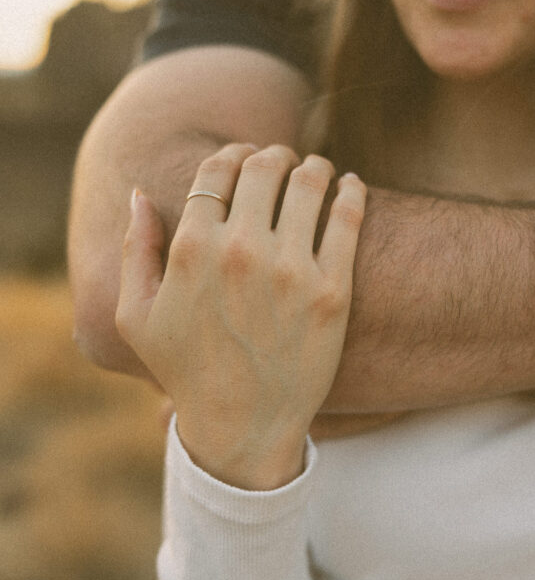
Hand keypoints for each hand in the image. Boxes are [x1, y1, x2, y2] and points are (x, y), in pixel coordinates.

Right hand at [116, 144, 365, 489]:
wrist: (244, 425)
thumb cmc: (188, 370)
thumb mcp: (138, 316)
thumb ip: (135, 250)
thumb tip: (142, 195)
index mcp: (192, 248)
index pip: (218, 170)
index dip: (234, 154)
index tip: (248, 157)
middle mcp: (240, 251)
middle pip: (265, 168)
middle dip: (275, 155)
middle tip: (286, 160)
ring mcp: (290, 270)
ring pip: (310, 183)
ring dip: (315, 166)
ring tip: (320, 170)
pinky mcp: (332, 291)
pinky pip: (348, 218)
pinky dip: (353, 191)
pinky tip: (353, 186)